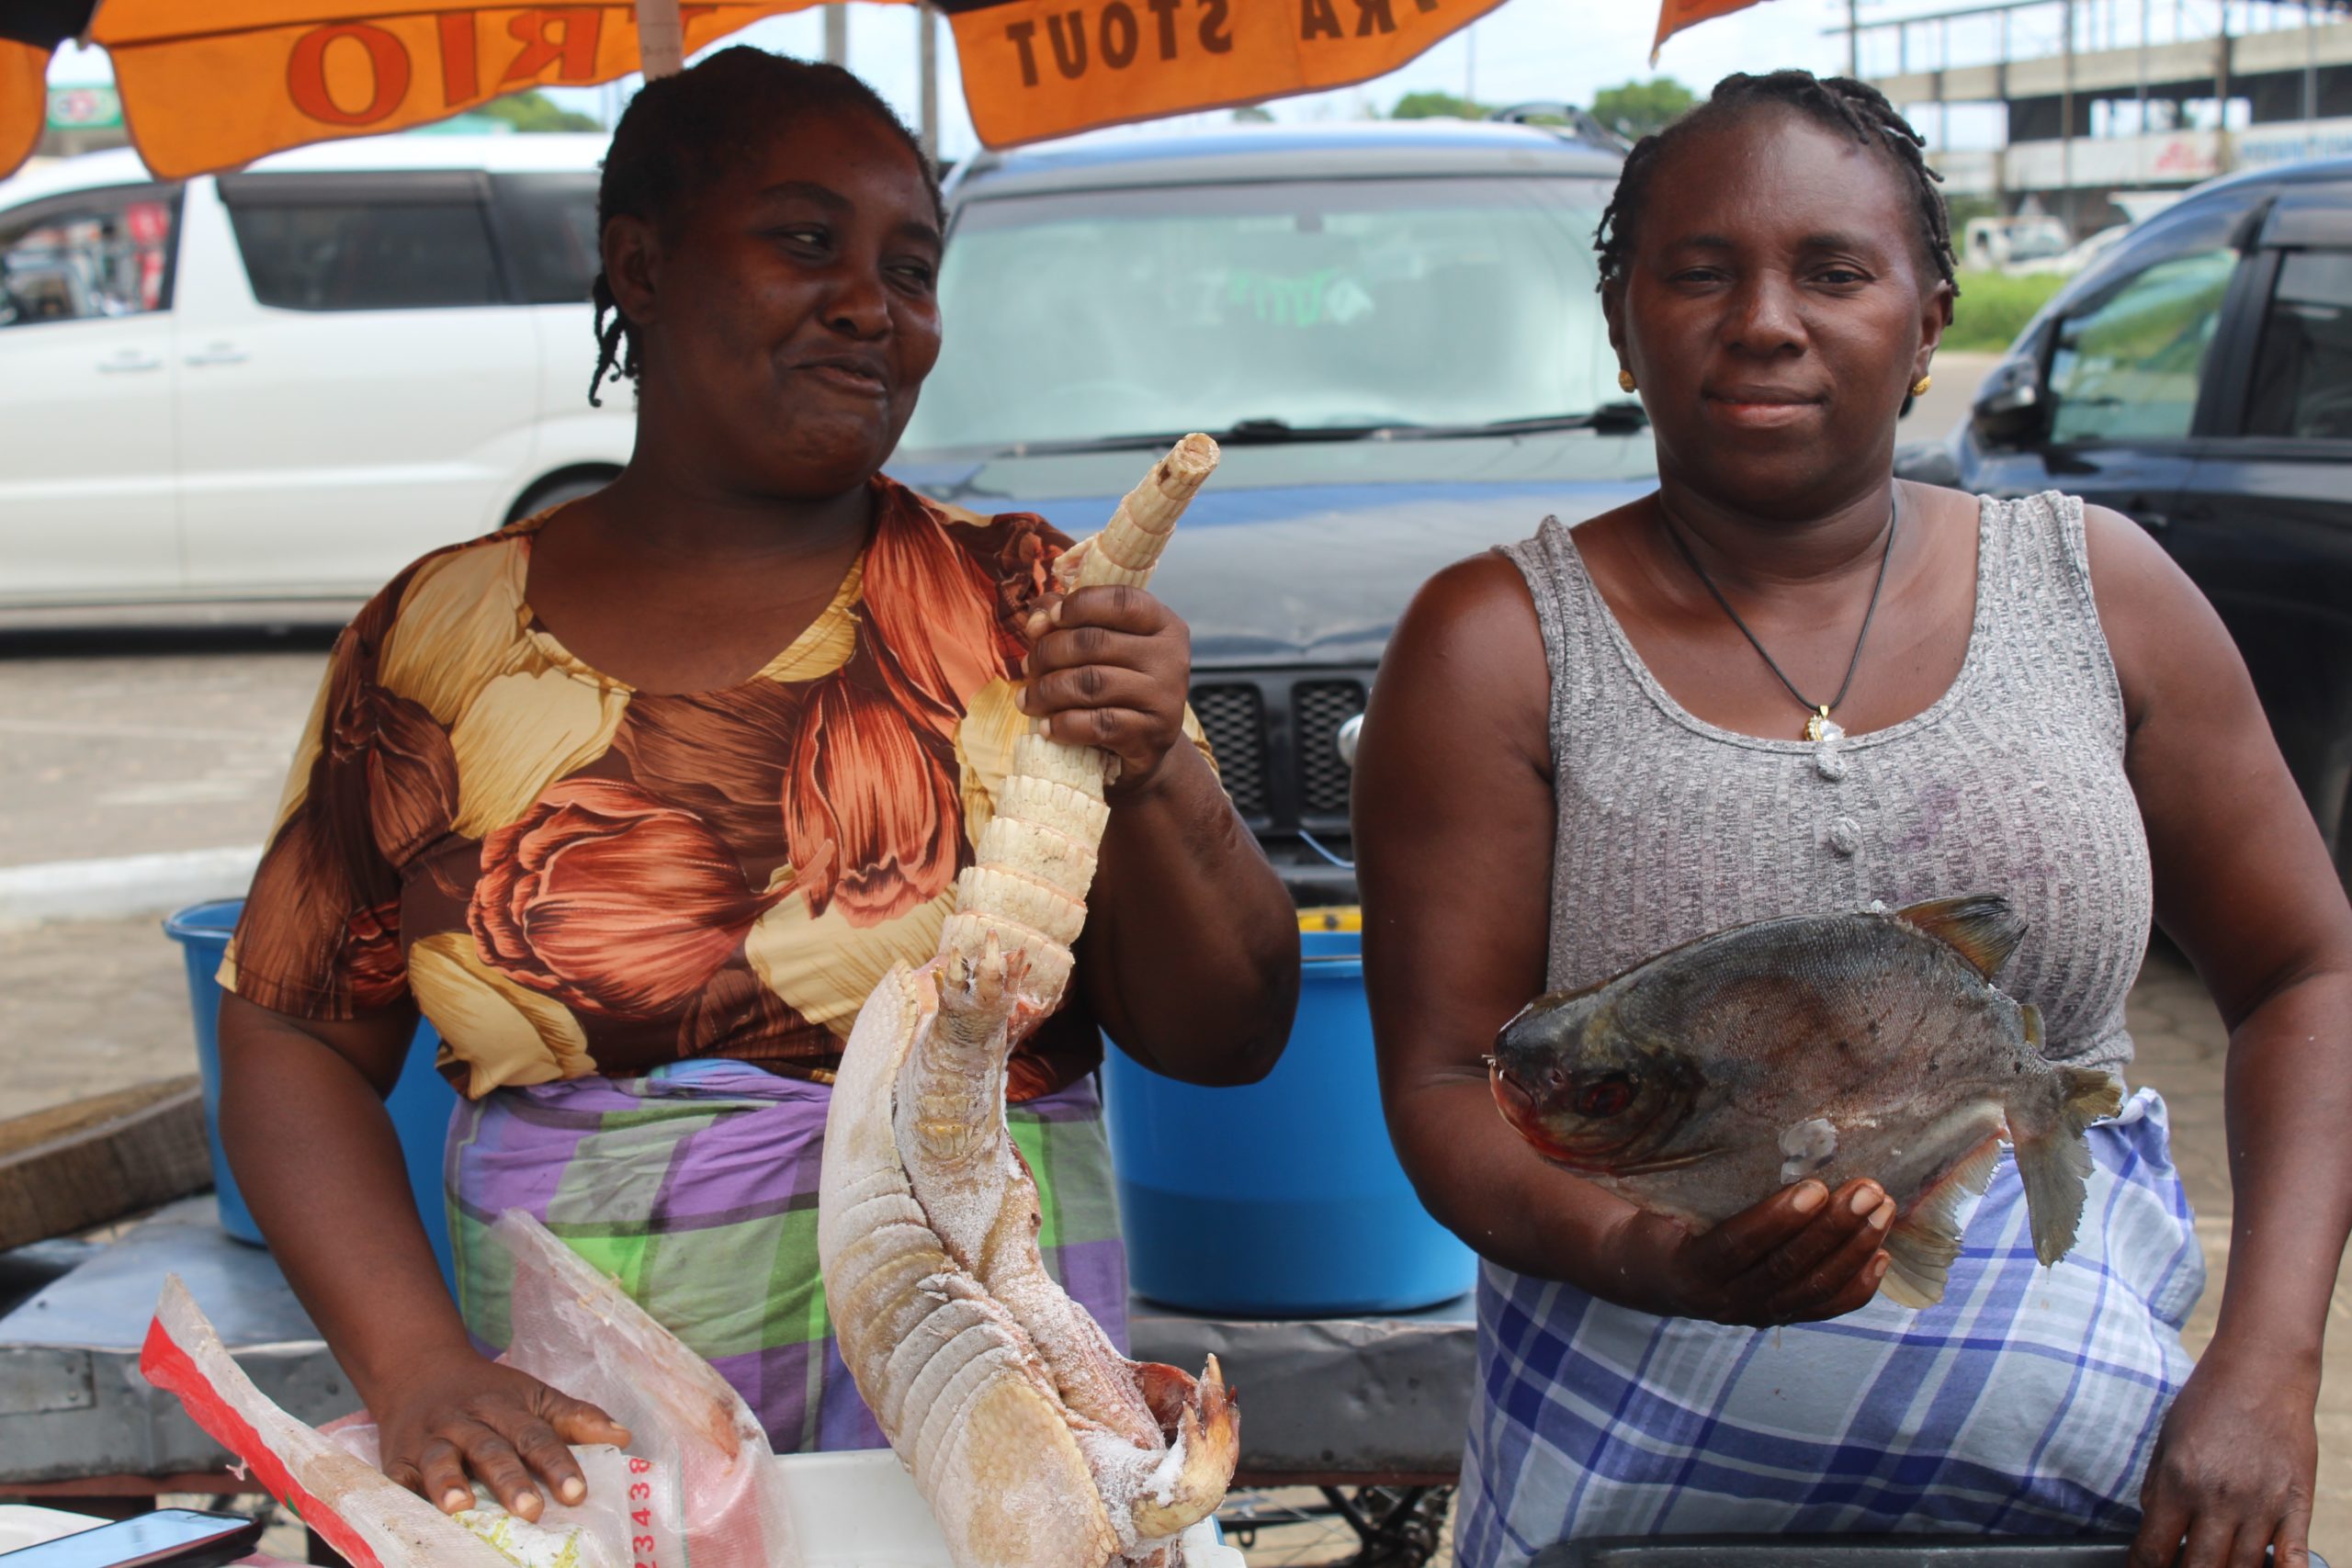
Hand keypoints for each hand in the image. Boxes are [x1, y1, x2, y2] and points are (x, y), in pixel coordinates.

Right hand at [371, 1345, 631, 1520]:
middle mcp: (467, 1421)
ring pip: (441, 1461)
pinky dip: (404, 1496)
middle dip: (510, 1480)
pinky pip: (399, 1480)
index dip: (558, 1463)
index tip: (577, 1493)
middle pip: (491, 1450)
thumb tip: (623, 1437)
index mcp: (505, 1406)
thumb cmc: (487, 1392)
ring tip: (462, 1508)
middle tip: (531, 1511)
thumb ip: (575, 1417)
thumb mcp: (533, 1395)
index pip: (536, 1436)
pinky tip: (414, 1512)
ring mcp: (429, 1440)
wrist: (418, 1369)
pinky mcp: (396, 1459)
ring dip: (450, 1484)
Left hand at [1019, 585, 1191, 796]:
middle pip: (1096, 642)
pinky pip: (1098, 724)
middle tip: (1027, 667)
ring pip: (1091, 683)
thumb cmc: (1117, 686)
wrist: (1144, 747)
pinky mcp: (1151, 735)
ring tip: (1027, 700)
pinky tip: (1046, 727)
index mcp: (1163, 625)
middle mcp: (1171, 658)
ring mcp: (1165, 698)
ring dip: (1047, 691)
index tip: (1048, 619)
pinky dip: (1064, 725)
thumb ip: (1069, 620)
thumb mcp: (1101, 646)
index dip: (1078, 605)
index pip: (1120, 601)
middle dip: (1048, 653)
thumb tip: (1037, 617)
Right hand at [1607, 1178, 1894, 1325]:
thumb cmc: (1664, 1218)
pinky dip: (1857, 1284)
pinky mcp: (1778, 1318)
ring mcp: (1753, 1314)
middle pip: (1787, 1268)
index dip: (1778, 1219)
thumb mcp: (1667, 1201)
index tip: (1815, 1187)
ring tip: (1882, 1209)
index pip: (1738, 1245)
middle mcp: (1723, 1300)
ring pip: (1813, 1288)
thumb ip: (1702, 1181)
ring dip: (1854, 1249)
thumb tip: (1743, 1129)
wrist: (1654, 1273)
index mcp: (1690, 1266)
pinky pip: (1824, 1307)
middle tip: (1868, 1190)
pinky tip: (1881, 1255)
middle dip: (1833, 1228)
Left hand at [2131, 1344, 2317, 1567]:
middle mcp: (2218, 1499)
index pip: (2154, 1548)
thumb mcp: (2167, 1438)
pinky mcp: (2296, 1504)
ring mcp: (2261, 1505)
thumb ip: (2157, 1486)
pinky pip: (2293, 1558)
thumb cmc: (2208, 1401)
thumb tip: (2153, 1527)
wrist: (2261, 1372)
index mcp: (2177, 1481)